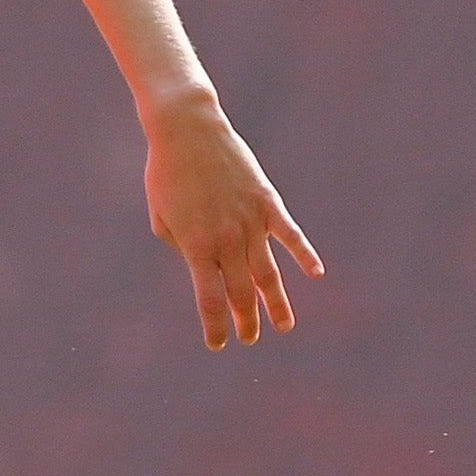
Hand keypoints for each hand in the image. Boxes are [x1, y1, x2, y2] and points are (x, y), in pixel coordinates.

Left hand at [142, 92, 323, 349]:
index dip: (215, 325)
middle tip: (249, 339)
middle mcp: (225, 239)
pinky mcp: (267, 203)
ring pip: (267, 272)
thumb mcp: (161, 214)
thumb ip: (179, 243)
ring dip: (276, 302)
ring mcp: (249, 222)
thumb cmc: (165, 172)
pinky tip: (315, 274)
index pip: (208, 298)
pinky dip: (304, 255)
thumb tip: (200, 259)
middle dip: (245, 320)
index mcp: (194, 246)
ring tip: (284, 327)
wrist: (188, 131)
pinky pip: (290, 235)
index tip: (218, 344)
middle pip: (240, 292)